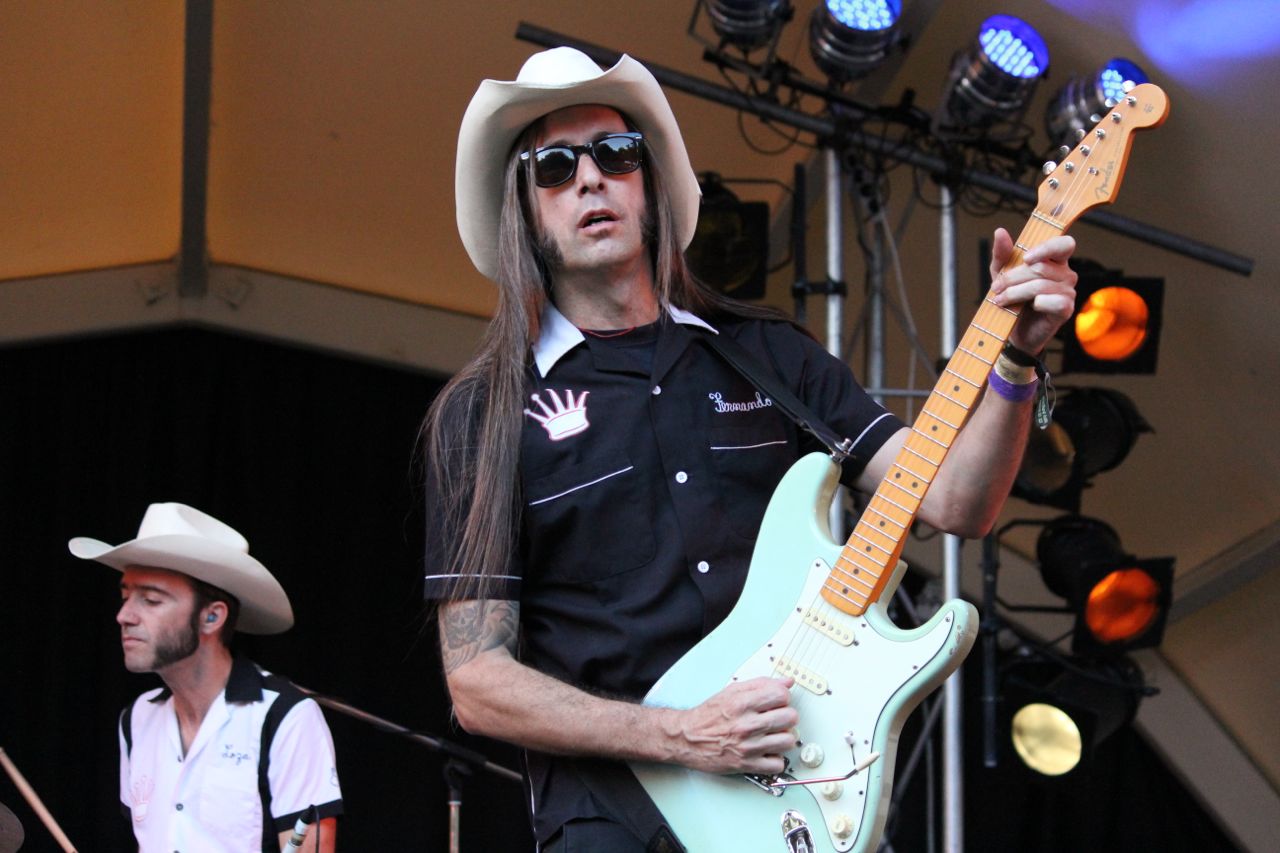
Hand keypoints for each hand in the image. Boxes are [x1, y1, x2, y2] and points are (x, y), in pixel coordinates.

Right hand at [668, 677, 798, 774]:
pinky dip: (775, 759)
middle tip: (777, 719)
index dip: (783, 697)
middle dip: (786, 716)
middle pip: (790, 717)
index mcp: (742, 703)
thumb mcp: (731, 692)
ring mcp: (748, 746)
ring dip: (783, 738)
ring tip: (773, 735)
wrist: (686, 739)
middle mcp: (746, 725)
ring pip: (788, 741)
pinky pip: (778, 764)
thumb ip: (760, 684)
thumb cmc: (707, 716)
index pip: (781, 695)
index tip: (777, 701)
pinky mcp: (747, 765)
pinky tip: (767, 751)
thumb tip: (787, 681)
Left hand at [988, 227, 1077, 354]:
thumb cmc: (1012, 299)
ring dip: (1015, 292)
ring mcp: (1068, 291)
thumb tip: (1000, 231)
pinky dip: (1035, 303)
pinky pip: (1051, 301)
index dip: (1046, 248)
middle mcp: (1066, 274)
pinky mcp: (1066, 309)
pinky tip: (1028, 308)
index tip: (1025, 258)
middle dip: (1013, 277)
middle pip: (1041, 268)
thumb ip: (1002, 254)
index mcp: (1055, 261)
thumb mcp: (1001, 273)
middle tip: (995, 288)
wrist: (1014, 331)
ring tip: (1000, 299)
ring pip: (1041, 285)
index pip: (1064, 244)